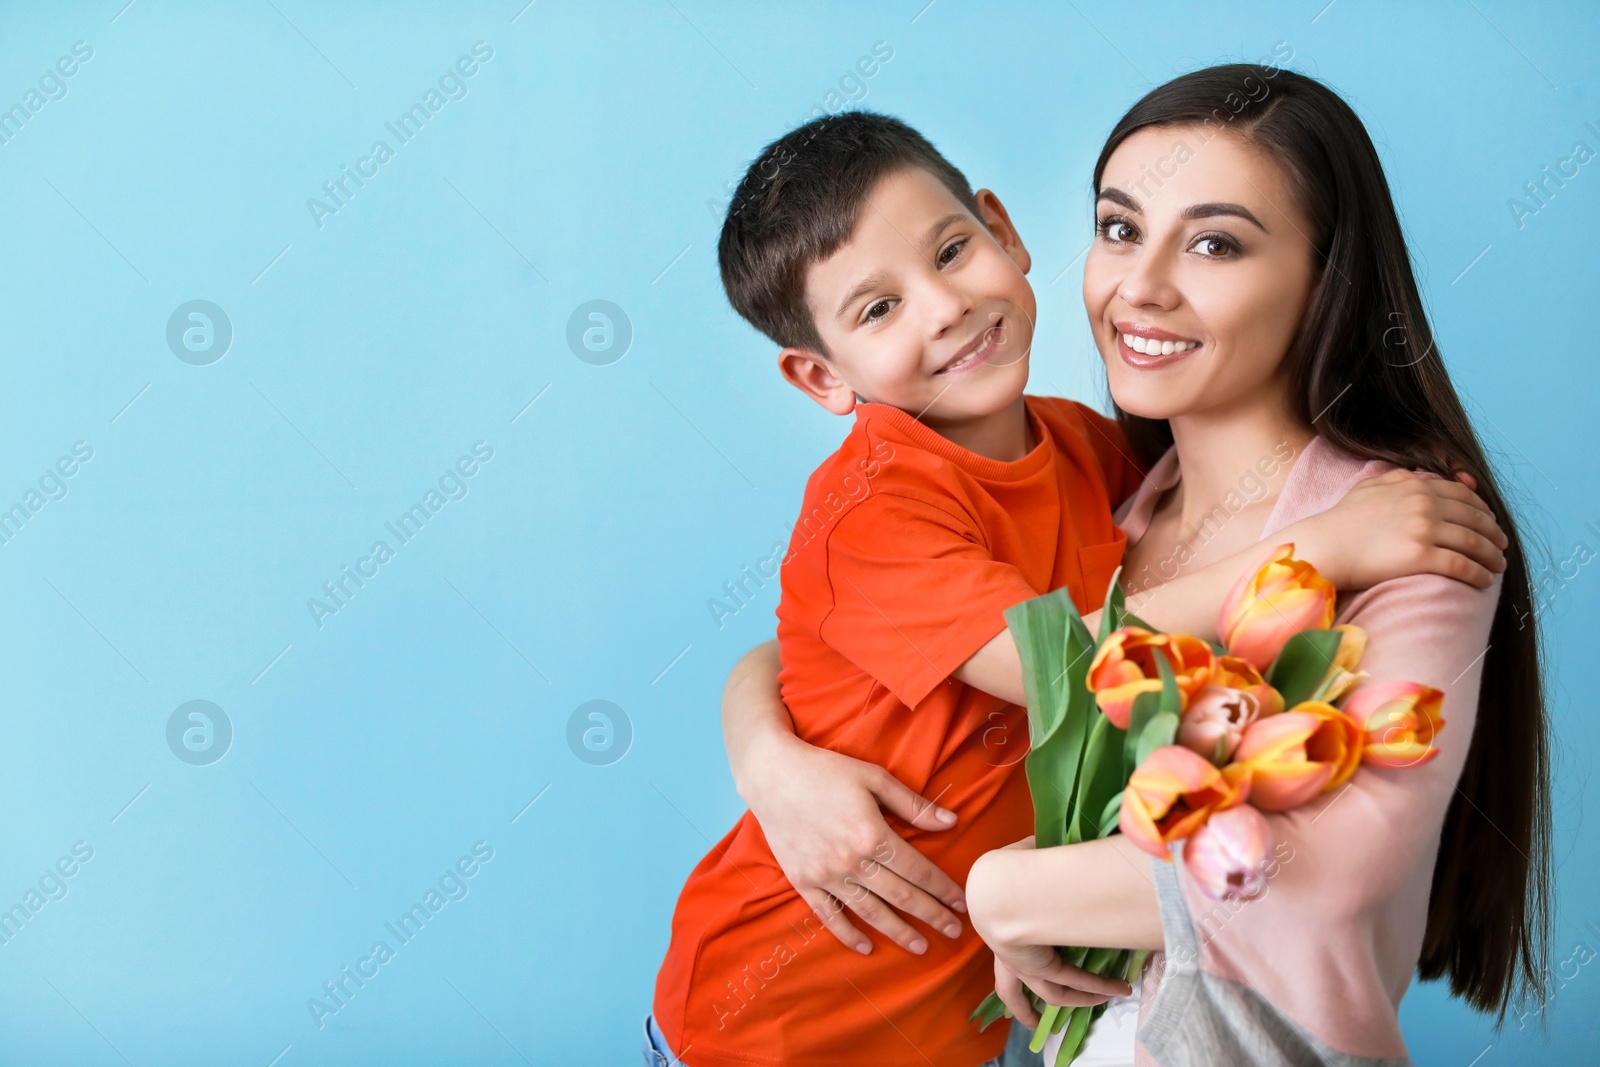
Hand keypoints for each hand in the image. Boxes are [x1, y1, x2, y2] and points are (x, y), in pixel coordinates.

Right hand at [744, 730, 967, 954]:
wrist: (772, 775)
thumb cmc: (826, 771)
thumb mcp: (874, 778)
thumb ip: (913, 805)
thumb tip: (951, 822)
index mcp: (873, 834)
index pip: (918, 870)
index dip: (943, 888)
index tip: (962, 902)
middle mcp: (851, 861)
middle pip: (901, 896)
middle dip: (932, 915)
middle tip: (954, 931)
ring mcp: (826, 875)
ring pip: (870, 912)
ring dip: (898, 931)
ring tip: (921, 946)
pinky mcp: (803, 882)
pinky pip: (829, 915)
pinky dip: (848, 934)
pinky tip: (867, 947)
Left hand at [978, 837, 1132, 1024]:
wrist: (998, 888)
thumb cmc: (1006, 868)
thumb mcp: (1023, 859)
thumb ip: (1038, 855)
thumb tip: (1054, 838)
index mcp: (997, 925)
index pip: (1006, 947)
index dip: (1018, 955)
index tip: (1030, 957)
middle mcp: (1005, 951)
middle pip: (1009, 990)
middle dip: (1021, 1007)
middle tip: (1033, 1019)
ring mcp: (1023, 964)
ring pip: (1046, 994)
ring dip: (1076, 1000)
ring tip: (1100, 1001)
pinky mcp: (1043, 968)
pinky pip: (1072, 983)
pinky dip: (1095, 987)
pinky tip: (1116, 989)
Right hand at [1287, 469, 1507, 589]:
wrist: (1322, 545)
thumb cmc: (1341, 520)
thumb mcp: (1369, 487)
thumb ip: (1399, 478)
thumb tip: (1422, 476)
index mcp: (1415, 486)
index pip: (1463, 495)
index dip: (1483, 510)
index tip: (1490, 522)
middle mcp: (1424, 504)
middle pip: (1475, 519)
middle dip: (1494, 534)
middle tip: (1502, 546)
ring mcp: (1423, 530)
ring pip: (1474, 543)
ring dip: (1492, 556)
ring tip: (1498, 567)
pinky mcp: (1420, 557)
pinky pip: (1461, 566)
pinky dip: (1479, 574)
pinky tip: (1485, 581)